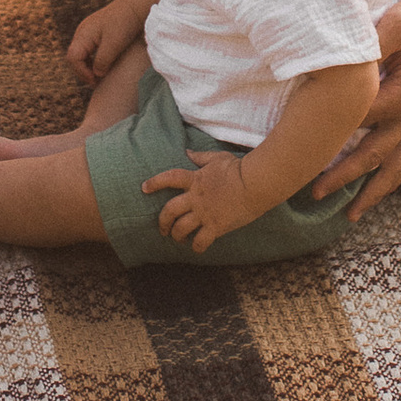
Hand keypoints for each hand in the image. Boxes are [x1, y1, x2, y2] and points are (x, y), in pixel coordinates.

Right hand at [67, 0, 151, 87]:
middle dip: (83, 71)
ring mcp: (88, 31)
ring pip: (81, 54)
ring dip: (88, 67)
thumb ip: (102, 60)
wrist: (135, 6)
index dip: (82, 72)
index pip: (73, 58)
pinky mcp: (96, 32)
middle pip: (74, 57)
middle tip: (97, 83)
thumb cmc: (125, 24)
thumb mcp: (114, 44)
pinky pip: (88, 50)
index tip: (96, 81)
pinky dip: (93, 60)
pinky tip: (104, 66)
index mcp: (83, 34)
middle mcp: (82, 32)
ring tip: (100, 77)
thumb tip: (96, 74)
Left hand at [142, 150, 258, 252]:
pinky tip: (197, 248)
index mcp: (195, 180)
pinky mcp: (216, 226)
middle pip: (169, 211)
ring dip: (177, 235)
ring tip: (178, 239)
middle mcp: (195, 198)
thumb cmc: (239, 168)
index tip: (144, 188)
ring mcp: (204, 213)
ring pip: (181, 228)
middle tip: (162, 228)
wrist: (256, 183)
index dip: (155, 183)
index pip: (169, 179)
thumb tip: (188, 152)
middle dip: (162, 221)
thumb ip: (201, 157)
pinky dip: (197, 247)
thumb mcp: (218, 158)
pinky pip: (201, 241)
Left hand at [309, 0, 400, 209]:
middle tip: (313, 192)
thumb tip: (343, 57)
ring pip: (394, 167)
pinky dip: (387, 183)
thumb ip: (374, 41)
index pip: (361, 120)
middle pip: (374, 154)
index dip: (333, 133)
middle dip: (344, 176)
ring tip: (348, 215)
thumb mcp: (398, 23)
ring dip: (370, 192)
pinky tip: (369, 199)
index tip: (302, 145)